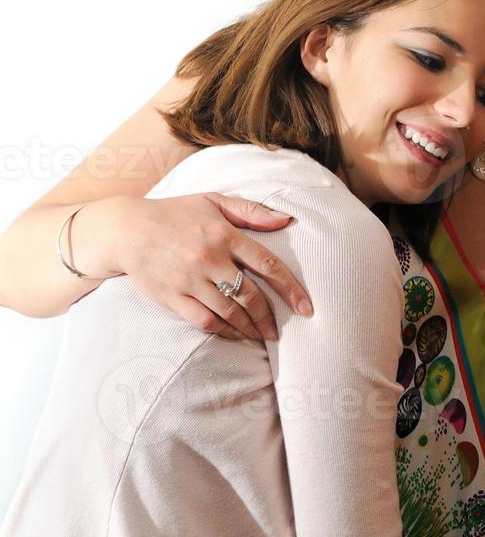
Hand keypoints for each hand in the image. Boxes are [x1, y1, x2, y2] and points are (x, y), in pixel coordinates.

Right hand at [97, 193, 312, 340]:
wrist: (124, 229)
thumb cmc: (175, 213)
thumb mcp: (213, 201)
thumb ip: (251, 211)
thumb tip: (287, 219)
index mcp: (225, 235)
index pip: (267, 264)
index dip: (290, 288)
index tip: (306, 307)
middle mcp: (209, 259)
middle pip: (250, 295)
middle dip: (269, 317)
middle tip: (279, 329)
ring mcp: (190, 280)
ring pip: (229, 312)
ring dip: (249, 327)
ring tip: (261, 335)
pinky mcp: (171, 296)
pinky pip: (204, 321)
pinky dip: (223, 331)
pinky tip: (234, 334)